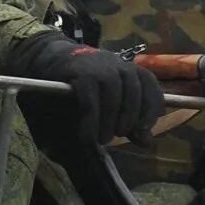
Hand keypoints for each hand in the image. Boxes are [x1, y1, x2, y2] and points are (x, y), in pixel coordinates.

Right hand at [7, 34, 163, 146]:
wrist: (53, 62)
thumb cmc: (87, 86)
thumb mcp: (112, 104)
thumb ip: (131, 123)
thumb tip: (148, 142)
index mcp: (131, 70)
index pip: (151, 87)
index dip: (150, 110)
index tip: (142, 128)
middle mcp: (119, 65)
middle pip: (134, 94)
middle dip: (128, 119)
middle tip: (118, 135)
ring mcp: (100, 67)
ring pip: (113, 97)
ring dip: (110, 123)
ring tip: (103, 139)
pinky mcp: (80, 74)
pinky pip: (90, 102)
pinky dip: (90, 122)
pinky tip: (88, 136)